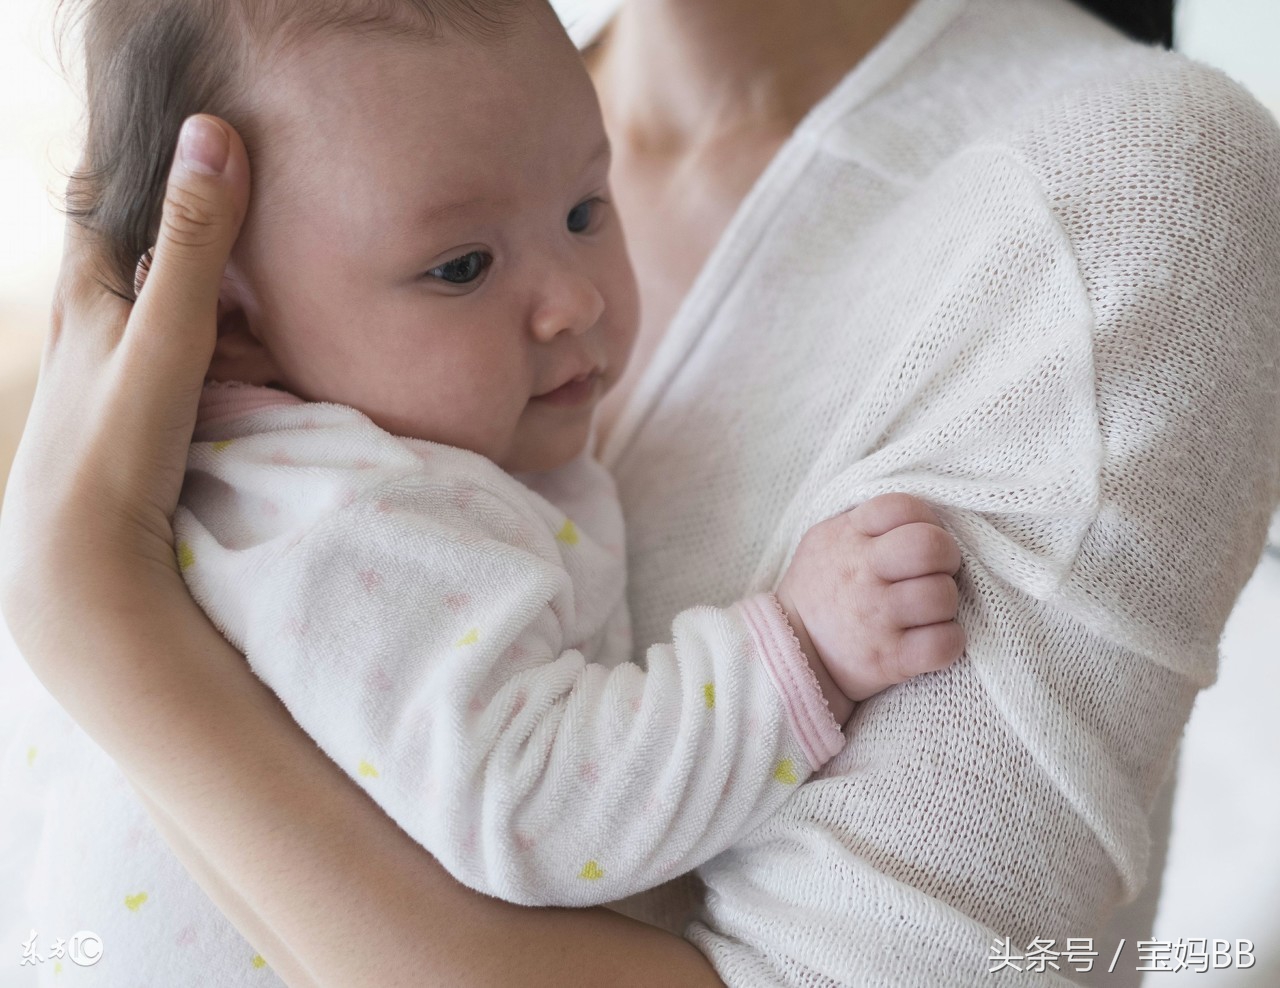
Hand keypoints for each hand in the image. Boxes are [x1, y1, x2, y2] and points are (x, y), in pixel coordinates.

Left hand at [0, 115, 249, 674]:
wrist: (80, 561)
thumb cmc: (112, 442)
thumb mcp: (164, 331)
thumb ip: (192, 241)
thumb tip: (211, 132)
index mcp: (82, 290)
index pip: (101, 194)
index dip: (142, 156)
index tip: (198, 128)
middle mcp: (91, 324)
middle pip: (142, 248)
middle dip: (194, 224)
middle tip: (258, 200)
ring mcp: (116, 372)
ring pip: (168, 305)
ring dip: (214, 289)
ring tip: (271, 275)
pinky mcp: (141, 414)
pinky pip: (188, 355)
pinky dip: (220, 341)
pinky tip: (253, 354)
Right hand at [776, 492, 964, 707]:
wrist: (791, 652)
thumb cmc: (821, 590)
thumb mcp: (827, 541)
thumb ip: (867, 524)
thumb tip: (922, 518)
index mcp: (848, 538)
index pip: (902, 507)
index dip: (924, 519)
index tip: (920, 539)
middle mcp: (861, 575)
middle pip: (930, 546)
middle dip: (946, 557)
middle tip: (937, 572)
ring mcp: (875, 619)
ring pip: (942, 596)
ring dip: (947, 603)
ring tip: (929, 609)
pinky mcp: (889, 659)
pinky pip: (943, 644)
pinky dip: (949, 642)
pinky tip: (933, 637)